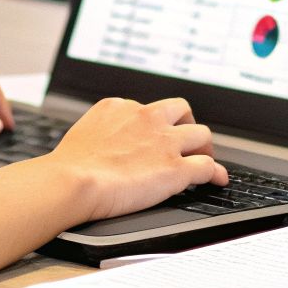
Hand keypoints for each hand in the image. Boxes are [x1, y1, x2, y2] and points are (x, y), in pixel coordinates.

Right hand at [41, 97, 227, 222]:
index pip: (148, 109)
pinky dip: (216, 173)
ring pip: (201, 134)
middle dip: (185, 125)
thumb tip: (102, 144)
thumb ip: (101, 132)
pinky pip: (208, 166)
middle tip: (184, 143)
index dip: (156, 124)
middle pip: (181, 110)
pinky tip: (218, 179)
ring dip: (204, 147)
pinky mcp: (176, 168)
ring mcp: (164, 142)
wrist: (73, 180)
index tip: (155, 136)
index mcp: (120, 107)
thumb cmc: (70, 165)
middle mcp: (146, 118)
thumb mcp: (84, 132)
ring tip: (203, 158)